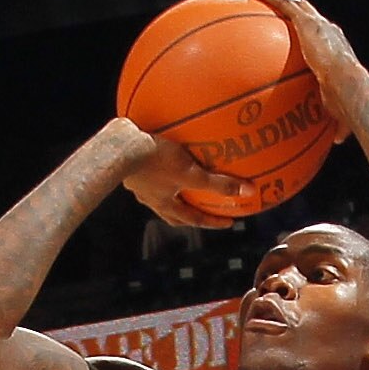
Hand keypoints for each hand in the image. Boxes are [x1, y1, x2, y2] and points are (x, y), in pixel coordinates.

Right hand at [116, 127, 248, 229]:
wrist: (119, 148)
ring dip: (174, 194)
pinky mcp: (132, 168)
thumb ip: (218, 184)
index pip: (195, 219)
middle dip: (192, 214)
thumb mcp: (191, 173)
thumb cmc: (155, 161)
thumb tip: (248, 192)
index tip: (229, 222)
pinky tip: (164, 161)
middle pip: (176, 214)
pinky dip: (161, 174)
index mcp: (166, 205)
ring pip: (161, 196)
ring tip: (183, 186)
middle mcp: (152, 200)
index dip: (213, 222)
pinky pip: (151, 175)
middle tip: (205, 210)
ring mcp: (140, 185)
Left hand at [245, 0, 363, 128]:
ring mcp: (316, 23)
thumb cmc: (347, 102)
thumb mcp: (340, 113)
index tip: (301, 34)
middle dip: (292, 9)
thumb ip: (336, 124)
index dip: (311, 33)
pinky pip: (282, 4)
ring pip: (292, 4)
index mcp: (336, 48)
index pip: (322, 37)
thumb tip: (335, 142)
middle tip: (277, 7)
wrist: (347, 83)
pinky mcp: (306, 21)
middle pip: (307, 14)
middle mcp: (327, 30)